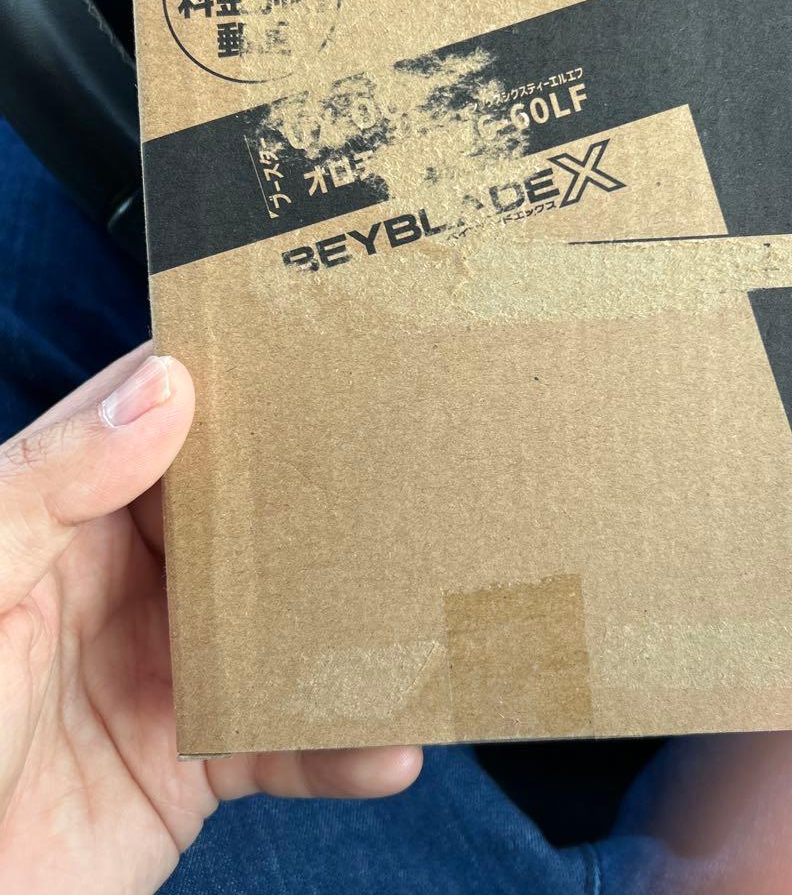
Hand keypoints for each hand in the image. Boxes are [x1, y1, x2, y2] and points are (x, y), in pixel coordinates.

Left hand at [0, 344, 421, 892]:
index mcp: (66, 521)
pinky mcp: (200, 763)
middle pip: (247, 520)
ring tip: (424, 613)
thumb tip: (168, 388)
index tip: (319, 347)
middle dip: (323, 494)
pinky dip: (343, 751)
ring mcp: (172, 673)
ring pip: (287, 628)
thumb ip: (49, 484)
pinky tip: (388, 751)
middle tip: (409, 461)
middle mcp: (130, 587)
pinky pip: (289, 747)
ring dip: (356, 628)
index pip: (160, 425)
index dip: (232, 382)